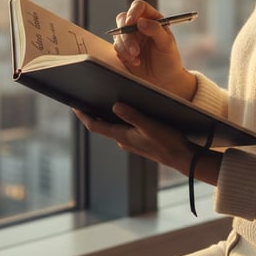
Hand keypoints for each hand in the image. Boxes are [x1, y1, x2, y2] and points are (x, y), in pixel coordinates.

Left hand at [73, 104, 194, 173]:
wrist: (181, 158)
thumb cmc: (167, 142)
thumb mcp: (150, 126)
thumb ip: (133, 116)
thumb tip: (114, 106)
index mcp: (122, 136)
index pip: (95, 126)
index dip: (83, 116)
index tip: (74, 105)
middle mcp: (123, 140)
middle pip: (101, 125)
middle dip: (92, 112)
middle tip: (85, 97)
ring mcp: (130, 141)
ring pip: (113, 126)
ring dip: (106, 115)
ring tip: (102, 99)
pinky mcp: (138, 141)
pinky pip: (123, 128)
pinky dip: (118, 119)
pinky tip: (124, 110)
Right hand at [113, 0, 196, 100]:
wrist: (165, 81)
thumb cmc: (170, 60)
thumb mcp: (167, 44)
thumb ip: (156, 30)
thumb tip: (141, 21)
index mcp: (153, 19)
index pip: (139, 7)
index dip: (133, 11)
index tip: (130, 22)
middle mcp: (140, 26)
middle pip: (123, 19)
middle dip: (126, 35)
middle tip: (135, 49)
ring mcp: (130, 38)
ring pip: (118, 34)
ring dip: (125, 47)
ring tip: (137, 59)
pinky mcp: (124, 50)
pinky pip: (116, 47)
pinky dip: (124, 55)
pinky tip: (135, 62)